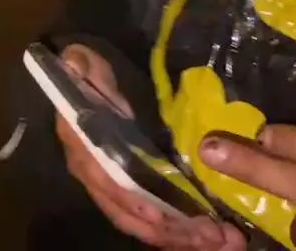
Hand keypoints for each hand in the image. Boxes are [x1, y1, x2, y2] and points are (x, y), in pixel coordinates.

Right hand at [57, 44, 245, 249]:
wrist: (88, 85)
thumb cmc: (91, 75)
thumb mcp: (87, 63)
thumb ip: (83, 66)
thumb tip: (73, 63)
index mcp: (83, 145)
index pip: (106, 179)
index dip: (132, 198)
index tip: (161, 214)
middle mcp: (93, 174)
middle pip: (129, 212)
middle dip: (170, 229)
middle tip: (213, 236)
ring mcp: (111, 188)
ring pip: (143, 224)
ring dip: (181, 237)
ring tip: (223, 241)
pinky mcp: (130, 193)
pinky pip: (151, 223)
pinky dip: (178, 235)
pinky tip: (208, 241)